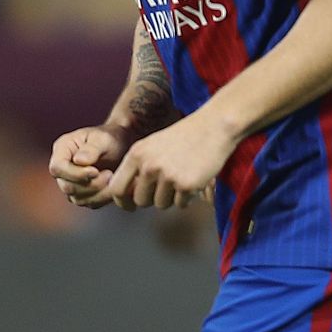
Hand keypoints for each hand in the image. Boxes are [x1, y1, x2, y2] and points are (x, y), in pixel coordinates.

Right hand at [50, 124, 133, 208]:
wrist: (123, 145)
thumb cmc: (112, 137)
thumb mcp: (104, 139)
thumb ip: (92, 149)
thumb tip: (79, 161)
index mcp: (62, 149)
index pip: (57, 168)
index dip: (75, 174)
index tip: (96, 171)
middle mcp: (63, 168)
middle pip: (67, 186)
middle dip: (91, 185)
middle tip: (110, 174)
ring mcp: (71, 182)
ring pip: (77, 198)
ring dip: (98, 193)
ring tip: (113, 178)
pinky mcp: (82, 193)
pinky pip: (89, 203)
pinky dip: (102, 198)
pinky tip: (113, 186)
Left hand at [102, 111, 235, 210]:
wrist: (215, 126)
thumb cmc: (185, 135)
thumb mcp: (153, 145)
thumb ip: (138, 167)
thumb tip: (129, 196)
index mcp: (137, 154)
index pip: (116, 189)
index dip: (122, 202)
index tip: (130, 206)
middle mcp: (149, 166)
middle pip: (141, 200)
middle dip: (152, 198)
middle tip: (167, 186)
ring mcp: (168, 176)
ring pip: (161, 204)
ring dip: (171, 197)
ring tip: (183, 177)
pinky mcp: (186, 185)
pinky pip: (180, 204)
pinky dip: (188, 197)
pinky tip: (194, 179)